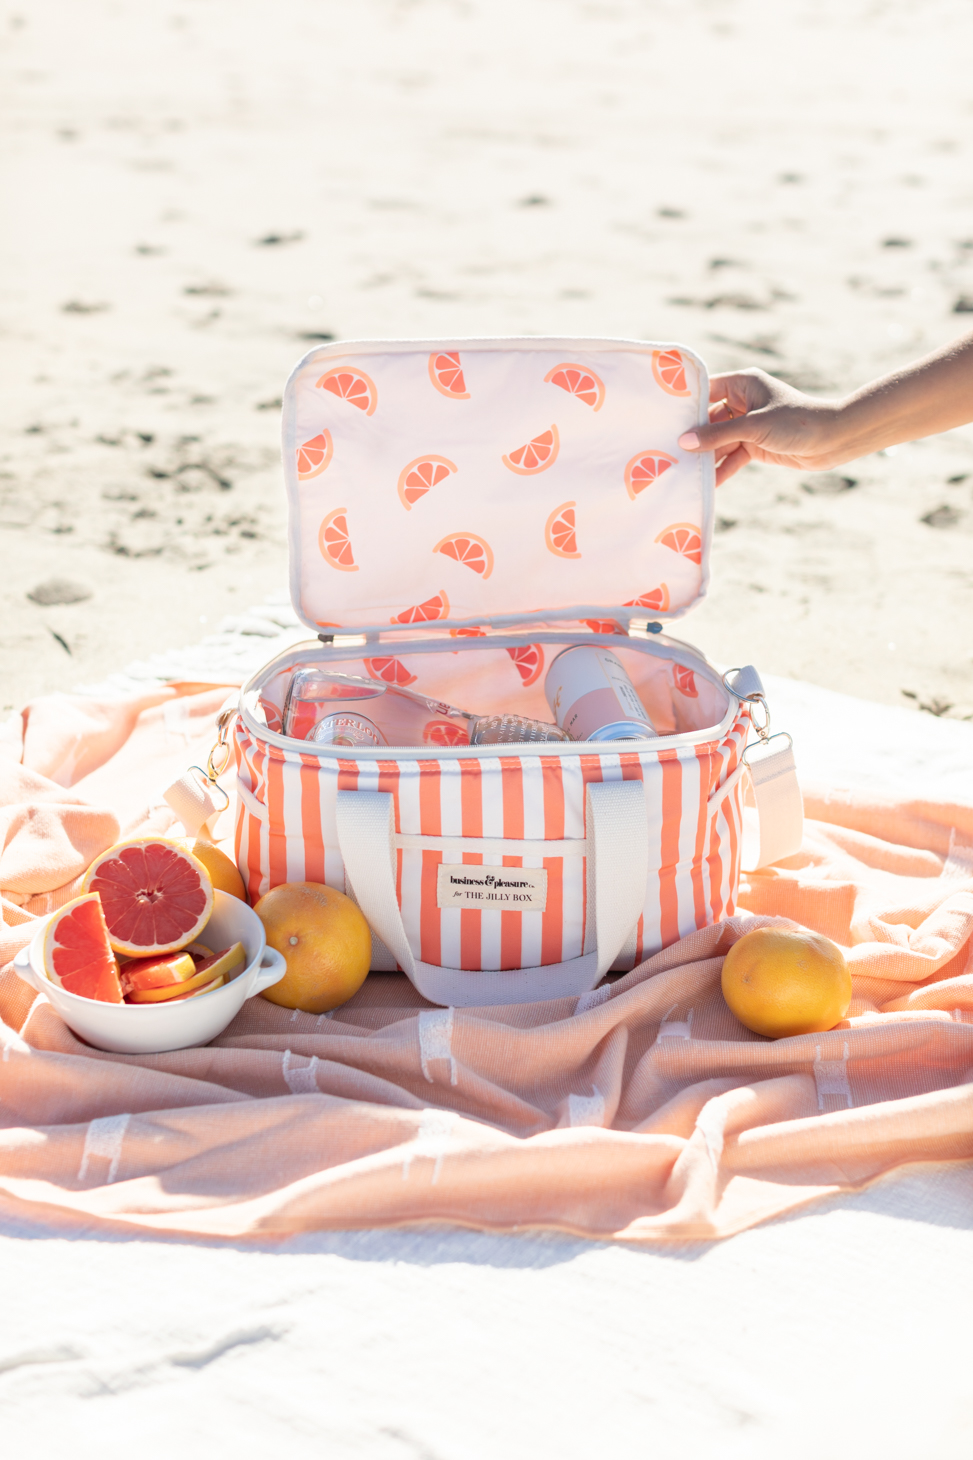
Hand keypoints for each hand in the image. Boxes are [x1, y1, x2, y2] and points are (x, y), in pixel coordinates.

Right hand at [678, 369, 844, 485]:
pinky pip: (731, 457)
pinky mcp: (755, 445)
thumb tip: (684, 442)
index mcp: (743, 384)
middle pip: (709, 419)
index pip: (706, 390)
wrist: (832, 441)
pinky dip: (721, 469)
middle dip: (692, 436)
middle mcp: (743, 402)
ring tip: (679, 469)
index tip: (661, 416)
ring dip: (705, 456)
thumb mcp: (754, 427)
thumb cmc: (796, 422)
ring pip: (719, 441)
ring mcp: (748, 425)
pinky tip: (706, 483)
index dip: (685, 403)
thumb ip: (718, 435)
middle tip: (665, 449)